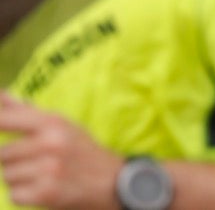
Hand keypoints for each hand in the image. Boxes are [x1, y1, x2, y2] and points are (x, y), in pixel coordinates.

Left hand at [0, 92, 122, 209]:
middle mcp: (51, 143)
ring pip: (7, 175)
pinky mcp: (46, 193)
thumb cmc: (80, 149)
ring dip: (18, 178)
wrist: (113, 180)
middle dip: (13, 159)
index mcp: (53, 122)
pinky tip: (41, 188)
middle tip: (35, 160)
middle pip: (2, 153)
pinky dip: (24, 194)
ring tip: (41, 174)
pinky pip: (15, 194)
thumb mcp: (61, 124)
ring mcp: (49, 169)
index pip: (5, 119)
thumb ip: (25, 111)